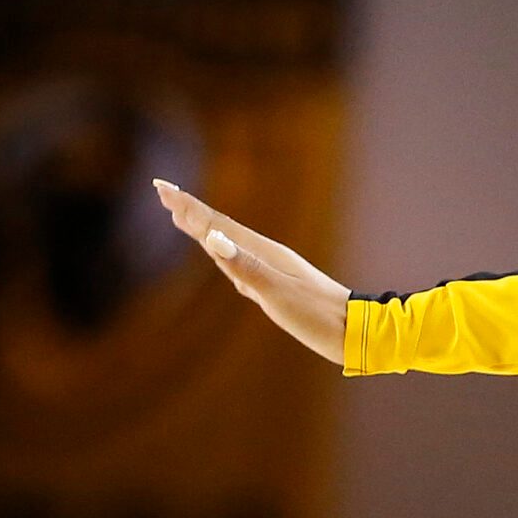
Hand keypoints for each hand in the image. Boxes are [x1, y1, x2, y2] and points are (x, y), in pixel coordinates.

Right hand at [152, 178, 351, 366]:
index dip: (188, 208)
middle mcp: (266, 257)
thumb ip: (245, 268)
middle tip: (164, 192)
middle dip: (190, 212)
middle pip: (220, 228)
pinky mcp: (275, 287)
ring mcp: (271, 271)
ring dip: (204, 229)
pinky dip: (223, 255)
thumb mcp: (277, 293)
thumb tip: (213, 238)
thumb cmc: (317, 315)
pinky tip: (222, 254)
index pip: (218, 225)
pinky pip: (240, 264)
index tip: (162, 186)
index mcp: (264, 253)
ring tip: (184, 217)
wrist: (356, 332)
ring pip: (228, 244)